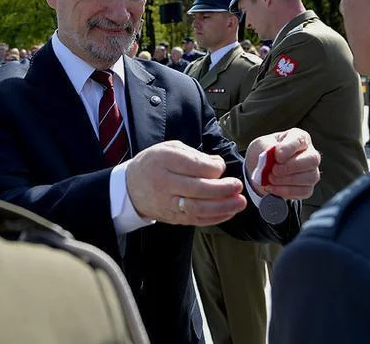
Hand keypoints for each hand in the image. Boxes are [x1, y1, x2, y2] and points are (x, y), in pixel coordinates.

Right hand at [126, 140, 246, 225]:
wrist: (130, 187)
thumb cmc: (154, 164)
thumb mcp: (169, 149)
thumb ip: (195, 155)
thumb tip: (218, 165)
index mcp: (164, 161)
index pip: (195, 166)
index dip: (214, 168)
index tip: (220, 167)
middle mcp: (165, 183)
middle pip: (198, 189)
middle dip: (222, 189)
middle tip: (238, 185)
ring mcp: (168, 204)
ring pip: (198, 209)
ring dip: (223, 207)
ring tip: (239, 202)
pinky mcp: (173, 218)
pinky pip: (196, 220)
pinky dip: (215, 218)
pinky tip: (229, 212)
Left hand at [244, 128, 320, 199]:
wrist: (259, 171)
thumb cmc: (263, 153)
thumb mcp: (260, 145)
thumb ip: (266, 148)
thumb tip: (276, 157)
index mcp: (298, 137)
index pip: (300, 139)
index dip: (289, 148)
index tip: (277, 157)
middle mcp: (309, 153)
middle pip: (312, 160)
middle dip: (290, 167)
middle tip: (274, 170)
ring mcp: (311, 171)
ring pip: (310, 177)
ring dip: (286, 180)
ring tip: (270, 179)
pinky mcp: (307, 188)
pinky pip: (303, 192)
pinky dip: (285, 191)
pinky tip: (272, 187)